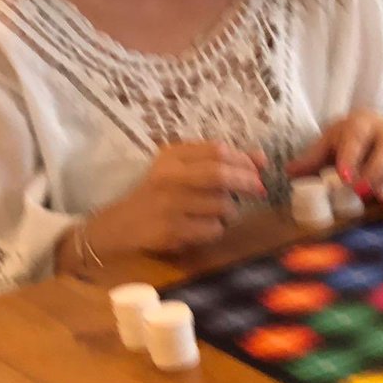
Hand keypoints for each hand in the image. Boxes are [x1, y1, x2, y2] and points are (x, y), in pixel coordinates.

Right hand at [83, 142, 265, 259]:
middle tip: (260, 190)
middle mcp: (169, 177)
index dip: (244, 160)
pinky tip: (204, 228)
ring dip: (230, 211)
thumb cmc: (158, 194)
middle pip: (220, 175)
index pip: (217, 151)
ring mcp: (169, 205)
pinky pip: (212, 229)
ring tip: (220, 213)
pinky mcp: (171, 231)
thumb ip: (220, 162)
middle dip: (247, 182)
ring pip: (221, 205)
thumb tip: (261, 159)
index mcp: (172, 156)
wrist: (120, 225)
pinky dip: (216, 229)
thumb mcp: (183, 170)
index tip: (258, 169)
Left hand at [286, 110, 382, 204]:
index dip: (351, 158)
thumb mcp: (329, 142)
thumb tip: (289, 171)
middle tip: (359, 191)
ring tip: (377, 196)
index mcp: (362, 124)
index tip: (343, 177)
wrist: (377, 129)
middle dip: (374, 173)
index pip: (357, 138)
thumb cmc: (350, 138)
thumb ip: (311, 158)